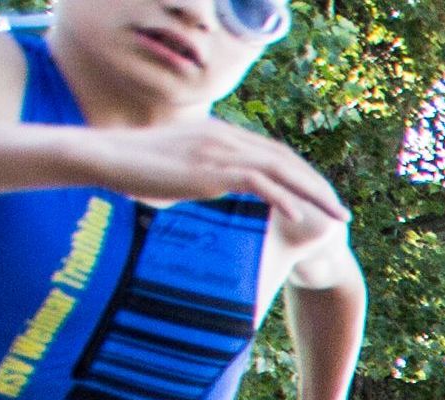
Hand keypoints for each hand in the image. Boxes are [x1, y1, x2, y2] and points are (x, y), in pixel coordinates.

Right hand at [71, 122, 347, 229]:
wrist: (103, 156)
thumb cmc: (131, 168)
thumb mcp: (175, 168)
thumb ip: (198, 175)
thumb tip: (202, 190)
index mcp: (219, 135)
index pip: (272, 154)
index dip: (302, 176)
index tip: (321, 198)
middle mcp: (224, 138)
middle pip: (285, 160)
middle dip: (317, 186)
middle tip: (341, 211)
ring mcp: (217, 150)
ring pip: (279, 171)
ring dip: (311, 195)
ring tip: (333, 218)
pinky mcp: (209, 168)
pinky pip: (257, 183)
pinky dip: (282, 199)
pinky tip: (299, 219)